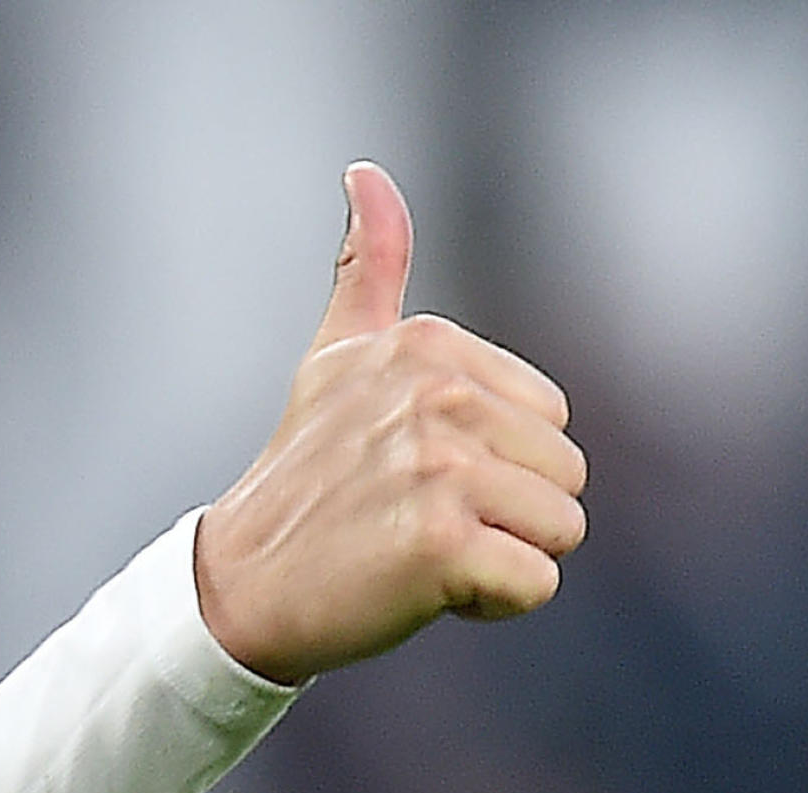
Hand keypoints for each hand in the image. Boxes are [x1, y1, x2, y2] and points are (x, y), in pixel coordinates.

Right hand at [193, 162, 586, 684]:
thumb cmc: (303, 478)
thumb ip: (368, 267)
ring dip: (502, 560)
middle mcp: (436, 395)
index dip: (497, 466)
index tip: (412, 477)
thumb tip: (365, 173)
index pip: (549, 419)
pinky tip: (424, 590)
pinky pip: (536, 584)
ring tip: (419, 553)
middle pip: (566, 476)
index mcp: (426, 345)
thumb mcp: (335, 358)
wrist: (241, 586)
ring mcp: (438, 467)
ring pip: (560, 530)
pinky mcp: (440, 542)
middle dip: (507, 515)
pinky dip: (491, 604)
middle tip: (413, 522)